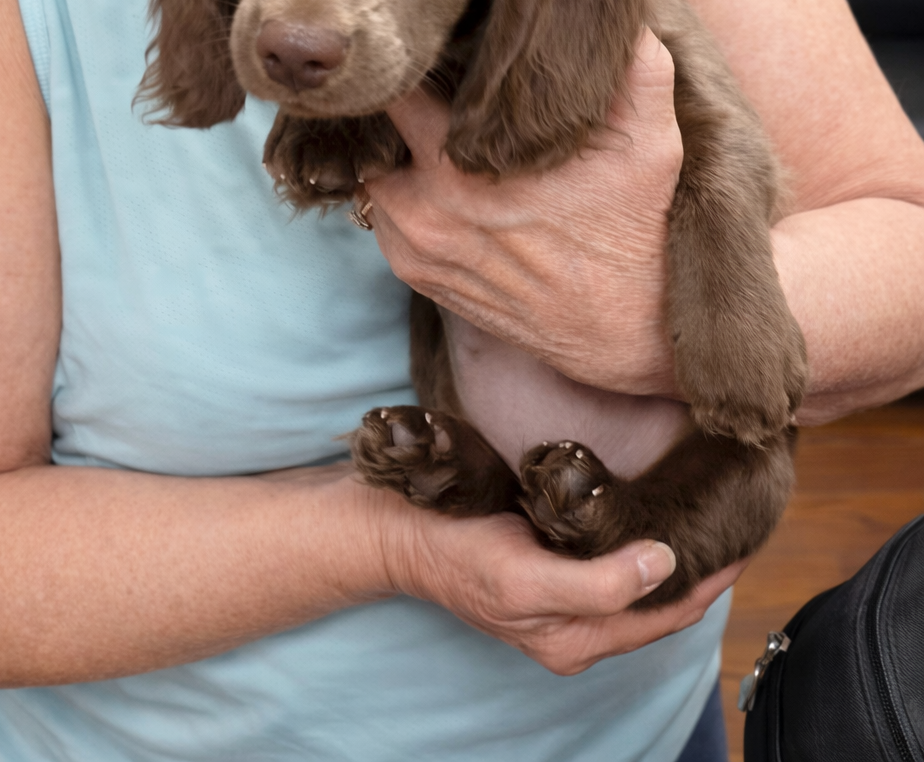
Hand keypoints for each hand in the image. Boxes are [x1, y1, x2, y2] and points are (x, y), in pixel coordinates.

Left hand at [365, 29, 682, 394]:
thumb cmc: (640, 233)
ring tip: (437, 131)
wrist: (633, 334)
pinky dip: (404, 195)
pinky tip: (442, 180)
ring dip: (398, 153)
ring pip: (376, 175)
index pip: (399, 92)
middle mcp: (425, 211)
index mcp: (461, 169)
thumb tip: (628, 11)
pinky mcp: (421, 279)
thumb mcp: (653, 142)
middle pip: (377, 132)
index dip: (417, 61)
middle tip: (434, 83)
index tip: (439, 45)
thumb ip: (638, 67)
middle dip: (400, 105)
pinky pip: (385, 219)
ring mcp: (417, 250)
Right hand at [382, 496, 743, 675]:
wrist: (402, 534)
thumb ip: (598, 582)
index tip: (747, 539)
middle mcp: (577, 625)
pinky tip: (652, 510)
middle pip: (660, 602)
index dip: (712, 581)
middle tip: (738, 520)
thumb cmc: (459, 555)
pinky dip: (641, 541)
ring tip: (708, 514)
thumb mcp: (526, 578)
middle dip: (702, 569)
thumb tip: (664, 561)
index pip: (669, 614)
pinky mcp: (547, 568)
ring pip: (638, 582)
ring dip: (675, 554)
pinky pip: (612, 562)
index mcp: (578, 638)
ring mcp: (562, 598)